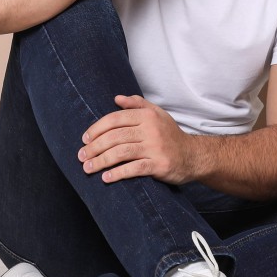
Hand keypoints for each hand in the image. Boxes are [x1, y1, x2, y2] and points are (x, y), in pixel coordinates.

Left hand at [80, 94, 200, 184]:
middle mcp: (151, 129)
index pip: (115, 119)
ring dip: (101, 161)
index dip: (97, 129)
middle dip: (95, 147)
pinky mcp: (159, 164)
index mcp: (147, 115)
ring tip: (88, 168)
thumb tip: (116, 98)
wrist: (194, 156)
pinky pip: (134, 168)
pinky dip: (118, 173)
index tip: (85, 139)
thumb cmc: (170, 135)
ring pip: (121, 152)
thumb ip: (137, 104)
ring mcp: (155, 147)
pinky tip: (106, 178)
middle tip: (81, 156)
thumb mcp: (157, 114)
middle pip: (115, 137)